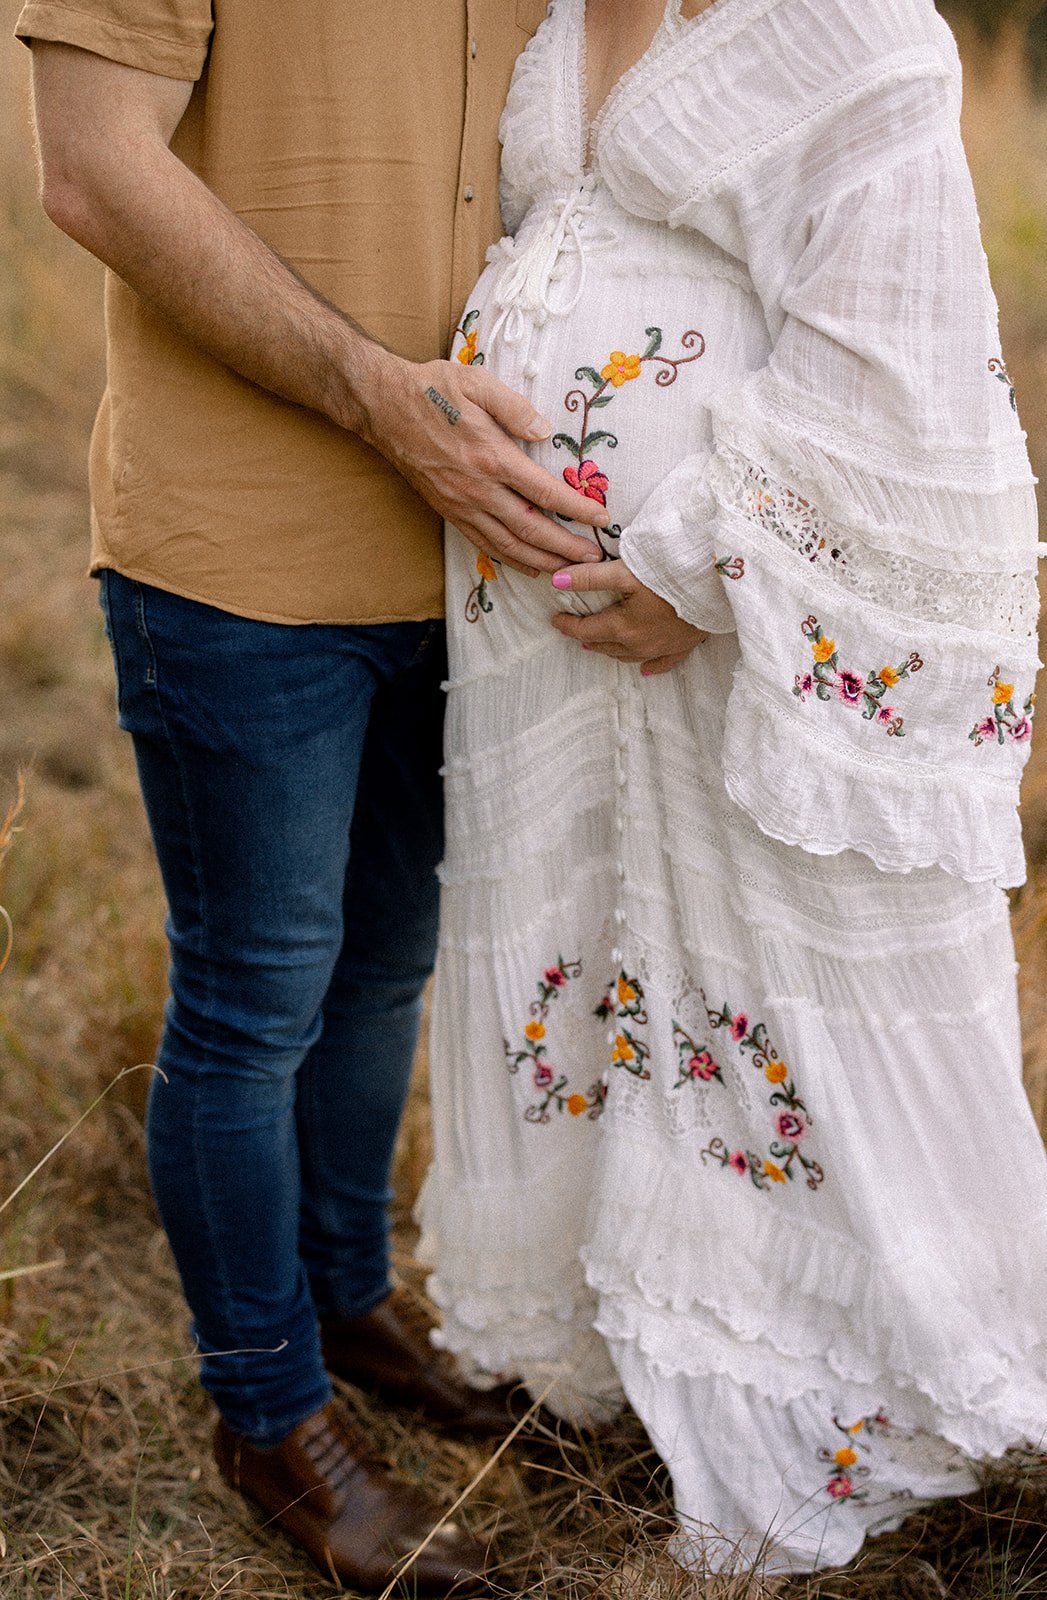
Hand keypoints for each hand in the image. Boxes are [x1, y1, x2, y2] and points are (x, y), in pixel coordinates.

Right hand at [358, 353, 606, 574]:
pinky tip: (529, 566)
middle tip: (594, 558)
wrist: (383, 407)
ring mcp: (462, 504)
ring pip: (509, 544)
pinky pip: (484, 543)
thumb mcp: (477, 383)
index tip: (602, 517)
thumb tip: (545, 430)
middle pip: (531, 529)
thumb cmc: (432, 390)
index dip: (577, 508)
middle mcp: (478, 489)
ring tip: (569, 569)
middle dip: (566, 547)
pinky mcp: (449, 511)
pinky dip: (510, 559)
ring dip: (542, 561)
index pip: (544, 492)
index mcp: (492, 457)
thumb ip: (515, 407)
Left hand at [549, 560, 706, 675]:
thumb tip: (556, 580)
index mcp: (622, 627)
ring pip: (628, 656)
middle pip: (605, 645)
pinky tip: (644, 669)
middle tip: (576, 631)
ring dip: (611, 650)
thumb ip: (589, 577)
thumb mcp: (625, 572)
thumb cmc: (670, 575)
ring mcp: (662, 649)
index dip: (568, 625)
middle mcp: (639, 644)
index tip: (556, 620)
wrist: (716, 586)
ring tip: (599, 644)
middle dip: (587, 637)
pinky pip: (662, 664)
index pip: (586, 630)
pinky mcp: (683, 646)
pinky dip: (649, 667)